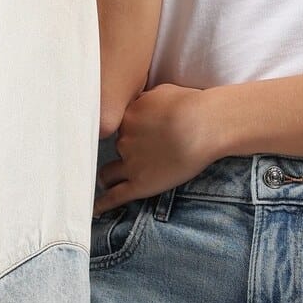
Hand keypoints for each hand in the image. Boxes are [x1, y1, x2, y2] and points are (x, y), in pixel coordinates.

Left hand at [93, 83, 219, 214]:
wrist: (207, 126)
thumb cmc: (193, 105)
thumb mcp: (163, 92)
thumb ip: (146, 101)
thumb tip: (142, 104)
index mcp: (128, 116)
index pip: (118, 126)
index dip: (128, 132)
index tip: (138, 136)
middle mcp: (124, 139)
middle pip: (115, 148)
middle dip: (125, 152)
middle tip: (142, 155)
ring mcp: (130, 163)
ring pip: (107, 173)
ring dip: (109, 177)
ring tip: (110, 182)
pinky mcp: (140, 184)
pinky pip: (115, 197)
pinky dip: (103, 204)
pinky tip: (96, 211)